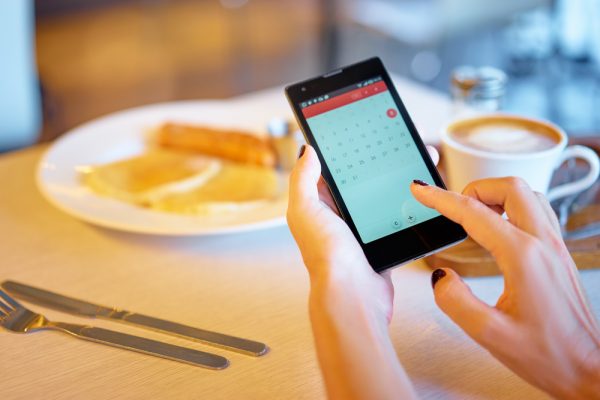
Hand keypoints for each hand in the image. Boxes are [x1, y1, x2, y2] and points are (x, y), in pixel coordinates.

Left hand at [287, 144, 439, 323]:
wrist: (353, 294)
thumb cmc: (326, 255)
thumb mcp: (305, 209)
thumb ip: (303, 179)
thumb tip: (307, 149)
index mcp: (317, 203)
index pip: (329, 167)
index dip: (343, 148)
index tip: (361, 128)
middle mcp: (337, 214)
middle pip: (359, 177)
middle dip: (378, 158)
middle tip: (398, 140)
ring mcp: (359, 227)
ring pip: (380, 194)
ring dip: (396, 178)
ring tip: (417, 157)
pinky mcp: (380, 239)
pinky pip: (395, 215)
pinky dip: (407, 203)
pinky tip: (421, 190)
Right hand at [411, 177, 599, 398]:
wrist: (587, 368)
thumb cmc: (549, 355)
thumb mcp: (489, 335)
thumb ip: (455, 301)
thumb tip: (440, 276)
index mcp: (523, 257)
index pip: (473, 214)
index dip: (440, 199)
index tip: (421, 192)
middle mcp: (543, 244)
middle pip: (508, 188)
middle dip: (473, 189)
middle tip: (452, 208)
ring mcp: (554, 247)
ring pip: (527, 195)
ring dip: (495, 195)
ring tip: (472, 214)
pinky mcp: (558, 255)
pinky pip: (537, 212)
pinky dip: (512, 207)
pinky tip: (499, 226)